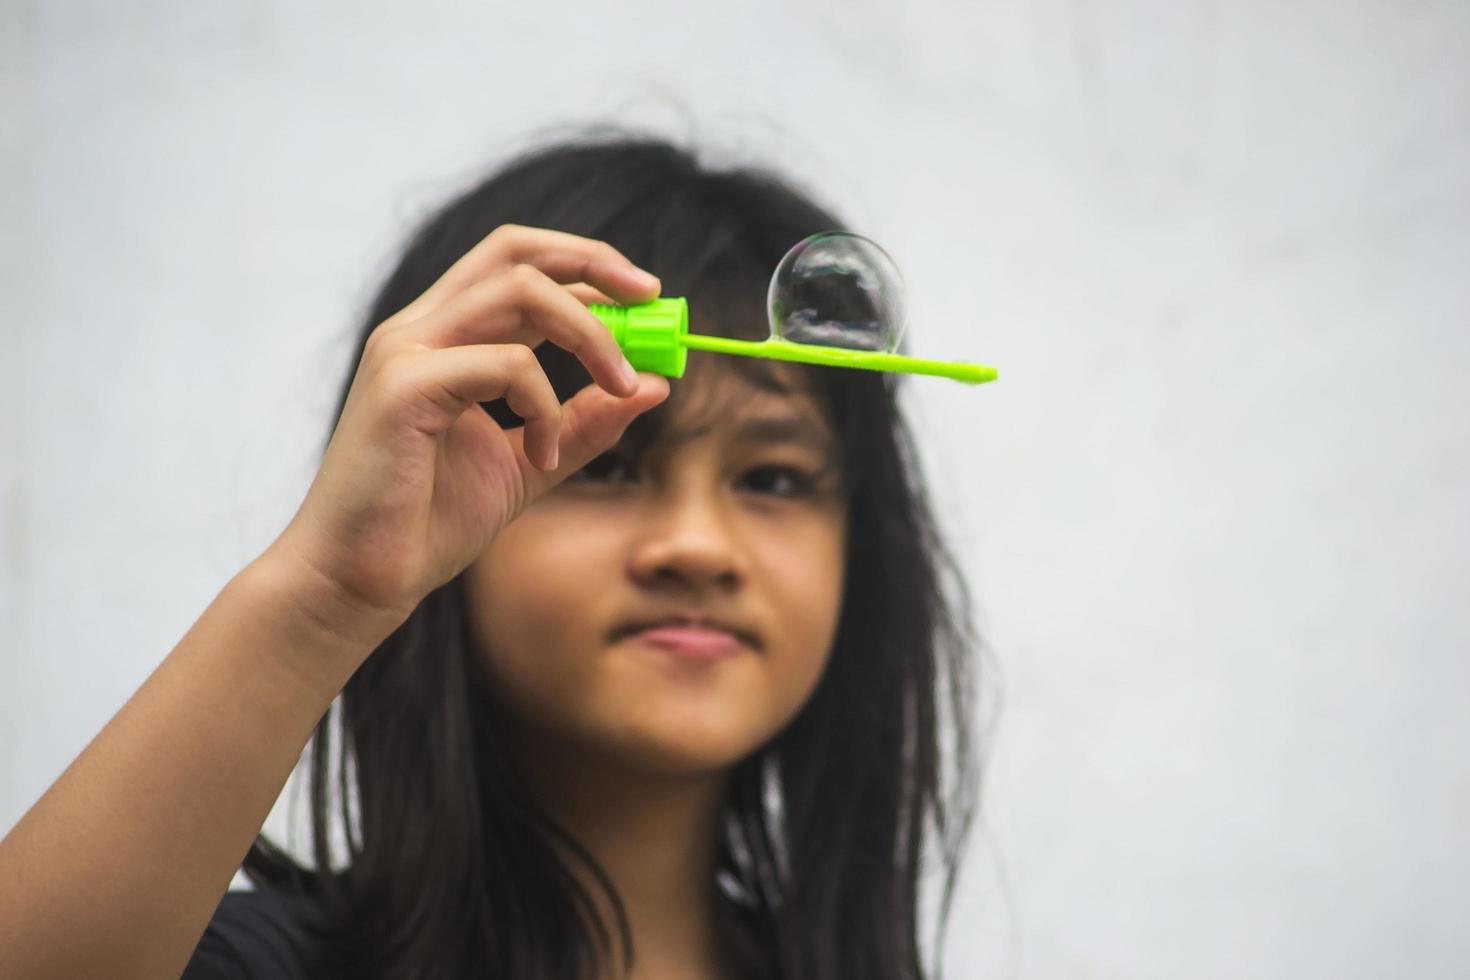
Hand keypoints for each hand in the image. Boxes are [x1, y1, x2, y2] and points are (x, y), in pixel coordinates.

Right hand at [266, 224, 669, 634]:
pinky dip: (544, 406)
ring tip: (622, 387)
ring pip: (518, 290)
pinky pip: (505, 364)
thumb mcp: (529, 465)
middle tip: (652, 298)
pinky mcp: (402, 387)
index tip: (648, 297)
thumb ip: (585, 423)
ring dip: (589, 334)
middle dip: (594, 263)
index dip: (587, 267)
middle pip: (515, 250)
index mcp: (442, 337)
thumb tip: (656, 385)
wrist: (357, 580)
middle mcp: (418, 328)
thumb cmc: (427, 523)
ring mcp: (405, 351)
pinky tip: (542, 456)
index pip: (517, 264)